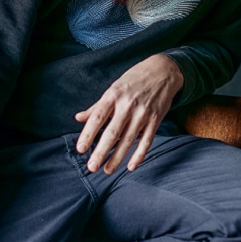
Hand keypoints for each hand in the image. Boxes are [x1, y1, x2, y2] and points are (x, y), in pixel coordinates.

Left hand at [75, 54, 182, 174]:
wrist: (162, 71)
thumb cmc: (134, 79)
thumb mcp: (114, 87)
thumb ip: (97, 106)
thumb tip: (78, 118)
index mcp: (114, 95)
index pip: (98, 117)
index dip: (88, 134)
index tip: (80, 149)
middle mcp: (128, 104)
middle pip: (112, 132)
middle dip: (101, 151)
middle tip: (92, 167)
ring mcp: (143, 112)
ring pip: (128, 140)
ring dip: (117, 158)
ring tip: (107, 170)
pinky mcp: (155, 119)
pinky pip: (146, 140)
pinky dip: (139, 155)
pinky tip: (131, 166)